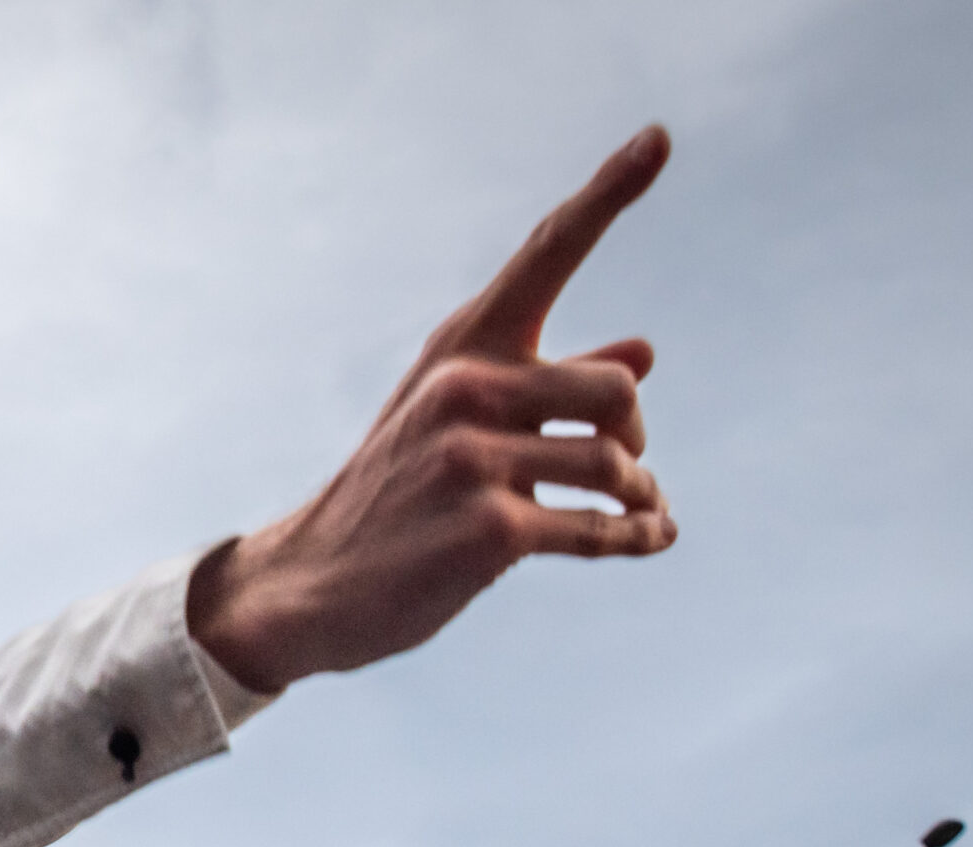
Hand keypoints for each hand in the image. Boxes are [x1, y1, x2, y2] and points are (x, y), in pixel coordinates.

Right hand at [192, 125, 677, 693]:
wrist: (313, 584)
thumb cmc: (395, 496)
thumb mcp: (456, 421)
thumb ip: (551, 384)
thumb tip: (646, 351)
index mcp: (460, 348)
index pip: (545, 256)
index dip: (608, 194)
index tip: (659, 137)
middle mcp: (465, 389)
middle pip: (614, 389)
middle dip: (635, 435)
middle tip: (630, 467)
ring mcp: (473, 459)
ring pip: (613, 464)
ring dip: (638, 494)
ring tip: (639, 510)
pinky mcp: (489, 530)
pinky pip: (597, 528)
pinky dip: (635, 537)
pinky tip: (652, 539)